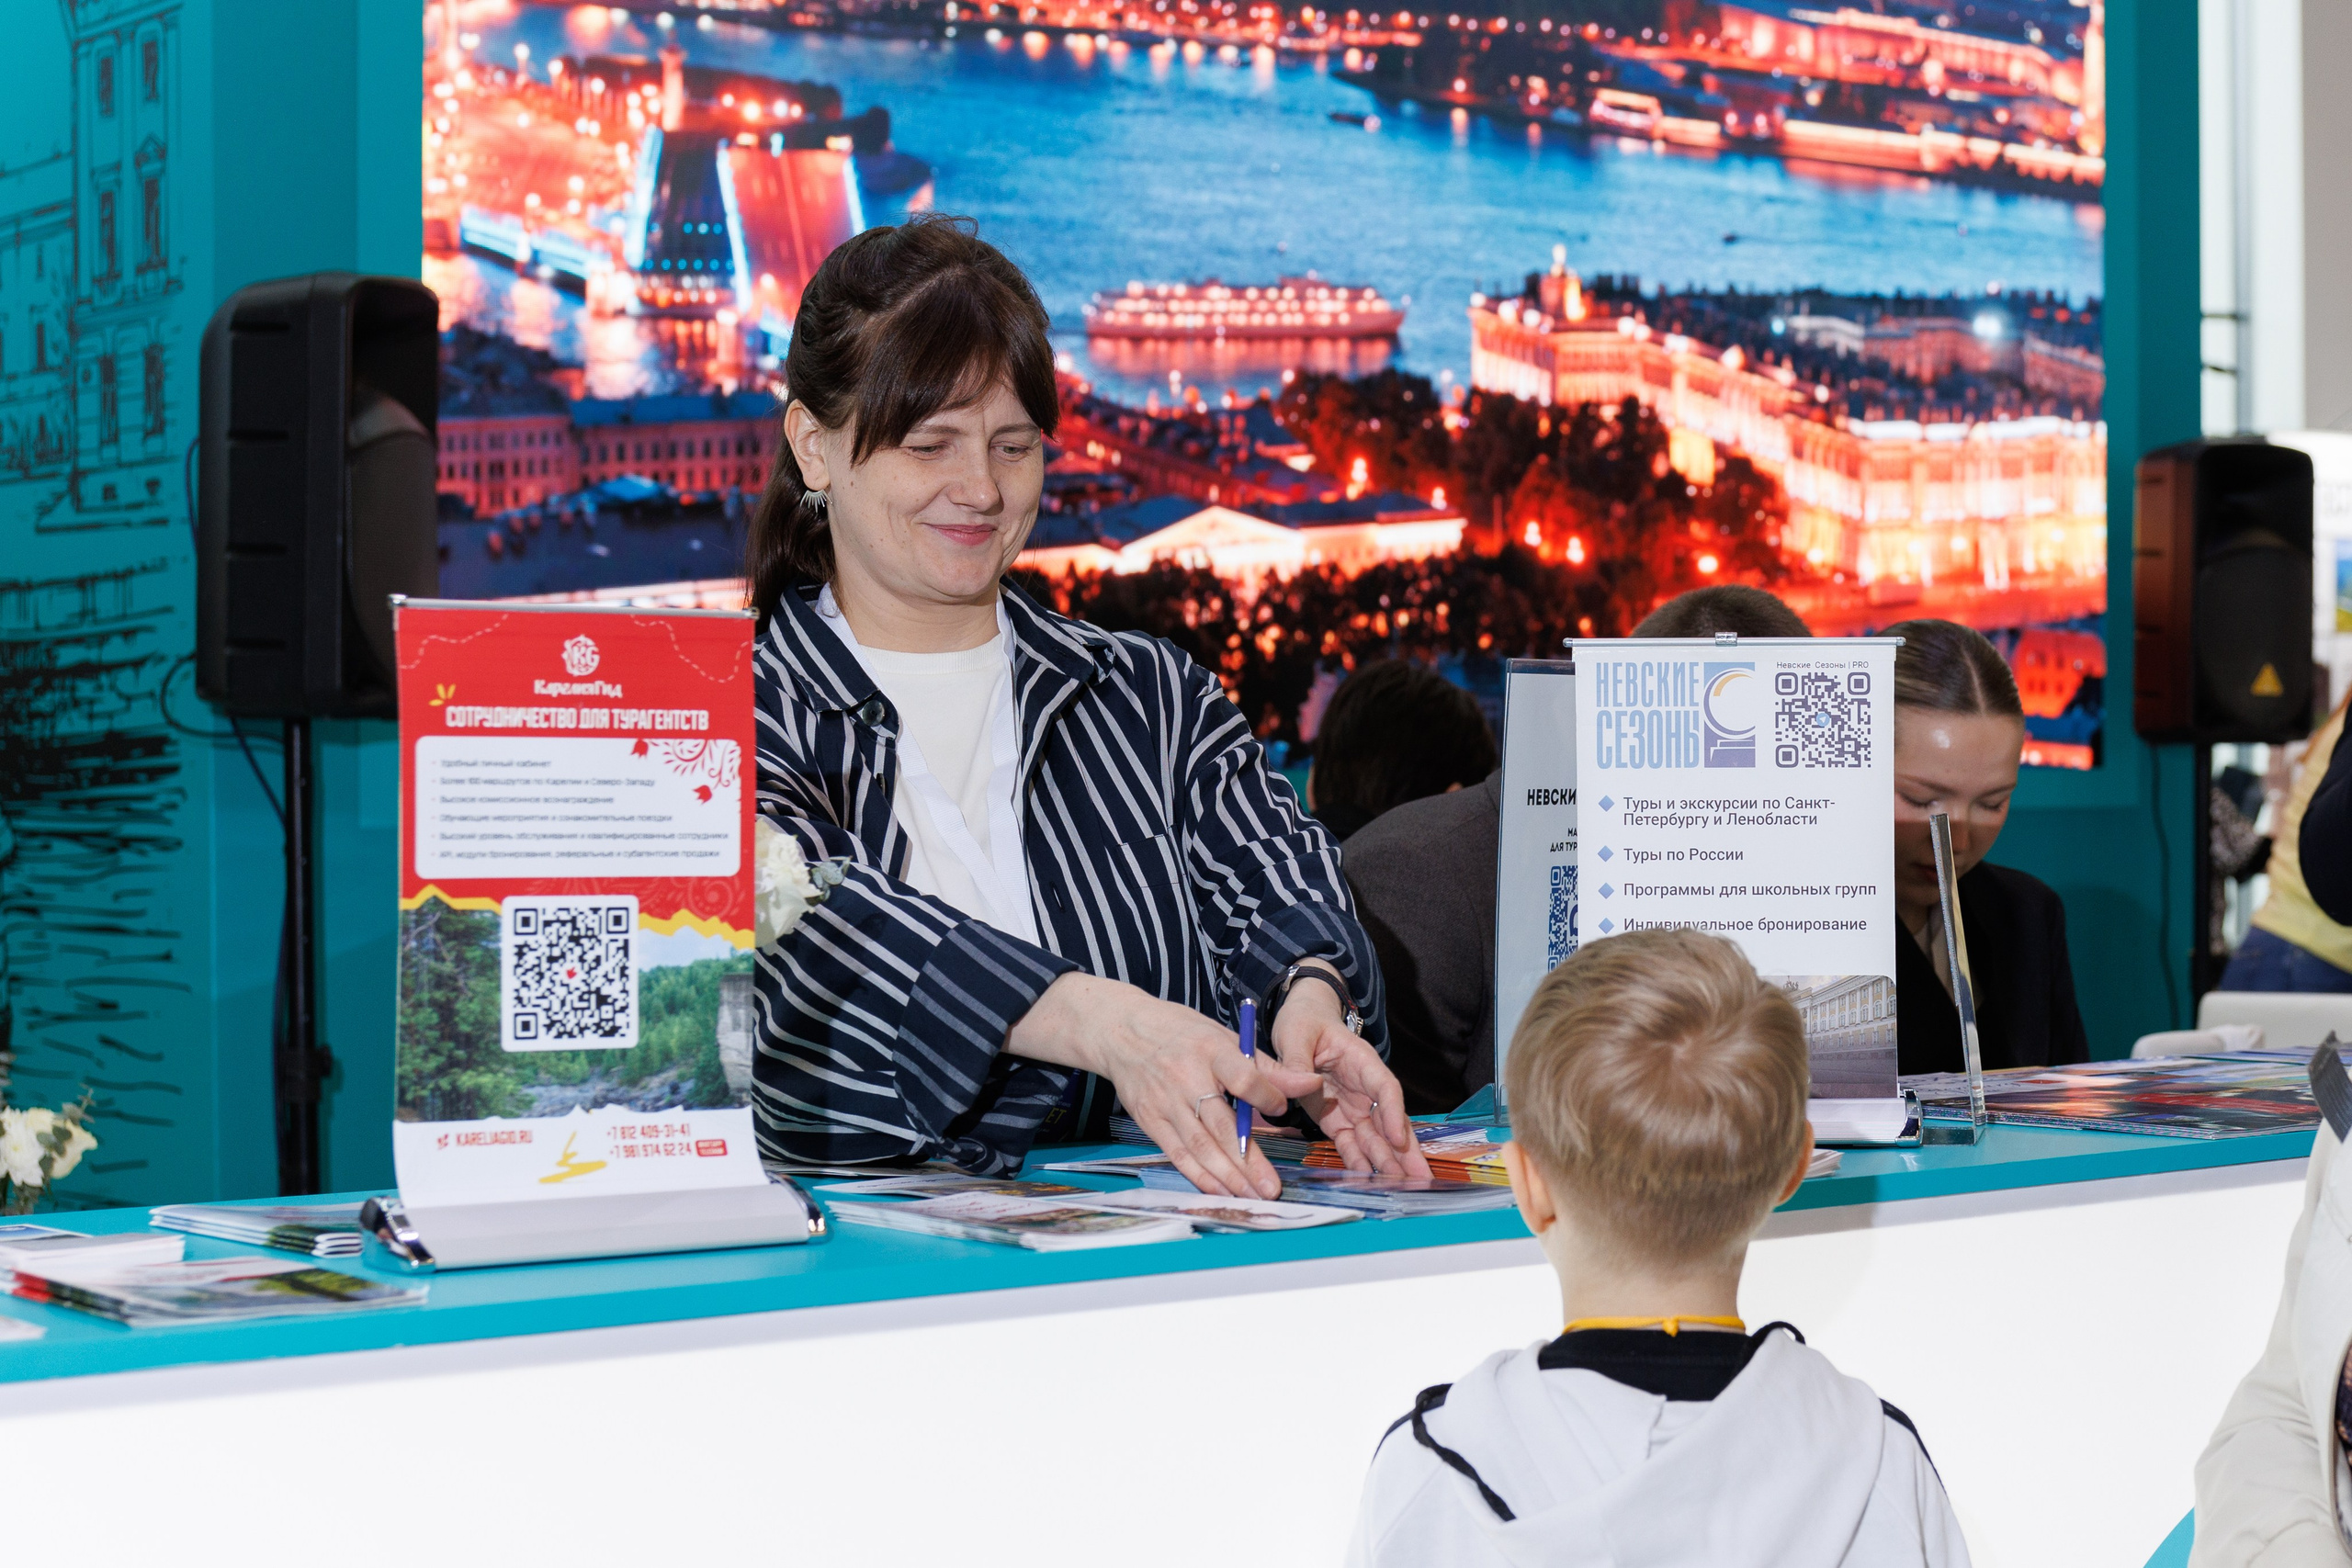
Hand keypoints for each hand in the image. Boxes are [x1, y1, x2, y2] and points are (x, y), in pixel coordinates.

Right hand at [1008, 973, 1322, 1198]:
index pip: (1242, 1078)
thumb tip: (1310, 1083)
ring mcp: (1166, 1102)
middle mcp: (1187, 1078)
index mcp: (1211, 1051)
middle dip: (1248, 1160)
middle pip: (1220, 1125)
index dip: (1265, 1097)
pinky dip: (1199, 1176)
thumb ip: (1266, 1067)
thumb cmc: (1182, 1034)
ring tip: (1251, 1196)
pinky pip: (1177, 1153)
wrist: (1122, 1031)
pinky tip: (1219, 1192)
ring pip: (1199, 1145)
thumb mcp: (1223, 1038)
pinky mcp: (1150, 1120)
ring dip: (1226, 1176)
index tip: (1281, 1111)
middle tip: (1271, 1187)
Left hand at [1270, 963, 1430, 1179]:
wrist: (1300, 1025)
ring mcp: (1353, 1106)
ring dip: (1388, 1163)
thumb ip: (1297, 1059)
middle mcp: (1364, 1088)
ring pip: (1376, 1138)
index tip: (1398, 1137)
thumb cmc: (1304, 1022)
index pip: (1385, 1088)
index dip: (1394, 1113)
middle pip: (1390, 1121)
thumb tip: (1307, 1082)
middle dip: (1405, 1151)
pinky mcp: (1336, 1120)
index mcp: (1362, 1061)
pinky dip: (1359, 1162)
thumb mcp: (1296, 1033)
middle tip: (1423, 1178)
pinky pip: (1350, 1144)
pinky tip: (1368, 1182)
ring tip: (1405, 1188)